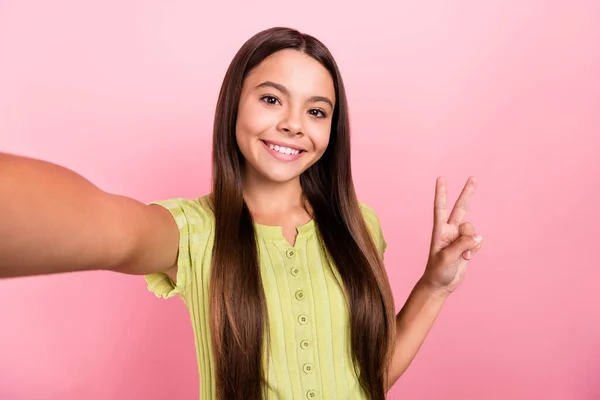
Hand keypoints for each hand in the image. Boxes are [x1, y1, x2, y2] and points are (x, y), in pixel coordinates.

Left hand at [422, 176, 482, 294]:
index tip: (441, 178)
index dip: (441, 193)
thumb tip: (478, 236)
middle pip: (460, 208)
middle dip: (467, 193)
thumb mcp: (447, 258)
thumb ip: (462, 245)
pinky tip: (468, 258)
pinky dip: (476, 248)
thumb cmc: (438, 271)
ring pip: (473, 229)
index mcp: (440, 230)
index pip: (440, 208)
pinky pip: (478, 241)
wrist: (441, 285)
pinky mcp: (467, 245)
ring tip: (463, 256)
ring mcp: (459, 237)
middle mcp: (449, 230)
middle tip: (473, 177)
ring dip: (472, 243)